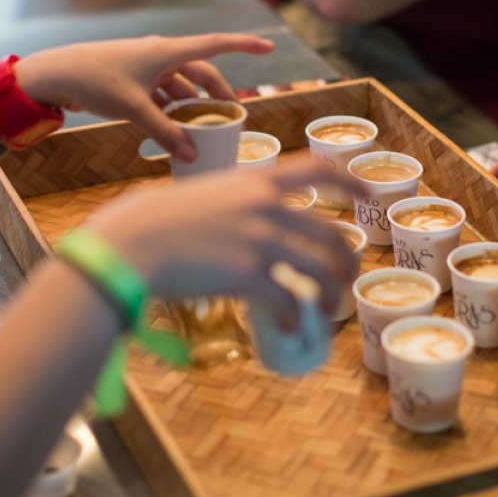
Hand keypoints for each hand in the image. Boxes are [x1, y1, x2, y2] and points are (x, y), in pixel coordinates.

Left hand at [14, 34, 273, 159]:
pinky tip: (170, 126)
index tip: (268, 47)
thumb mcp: (135, 110)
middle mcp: (160, 53)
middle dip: (218, 92)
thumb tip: (194, 155)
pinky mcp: (132, 76)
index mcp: (167, 51)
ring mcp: (145, 64)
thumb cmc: (96, 82)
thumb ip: (166, 133)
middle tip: (232, 114)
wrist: (55, 73)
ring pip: (180, 83)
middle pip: (201, 70)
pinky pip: (161, 90)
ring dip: (192, 103)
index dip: (244, 46)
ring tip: (202, 127)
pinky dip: (170, 107)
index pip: (215, 44)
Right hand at [86, 162, 362, 324]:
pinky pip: (288, 301)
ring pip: (320, 270)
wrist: (129, 243)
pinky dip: (293, 318)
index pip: (318, 168)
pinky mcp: (248, 275)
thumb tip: (235, 219)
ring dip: (329, 295)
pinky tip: (287, 328)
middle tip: (343, 280)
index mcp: (255, 181)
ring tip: (325, 310)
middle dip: (346, 262)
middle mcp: (266, 207)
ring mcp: (260, 241)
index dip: (351, 182)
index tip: (368, 195)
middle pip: (331, 234)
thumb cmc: (149, 220)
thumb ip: (228, 202)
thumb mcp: (198, 194)